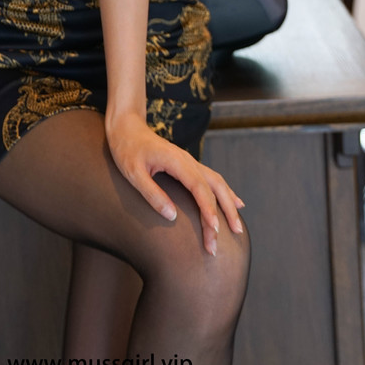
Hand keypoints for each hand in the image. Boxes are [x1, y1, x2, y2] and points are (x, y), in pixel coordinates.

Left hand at [105, 112, 244, 254]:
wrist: (127, 127)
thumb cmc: (126, 150)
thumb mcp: (133, 173)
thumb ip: (152, 193)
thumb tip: (172, 216)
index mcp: (176, 161)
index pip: (199, 188)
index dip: (208, 209)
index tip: (214, 230)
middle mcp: (187, 160)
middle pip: (215, 186)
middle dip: (225, 212)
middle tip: (230, 237)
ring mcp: (189, 162)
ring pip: (217, 182)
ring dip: (228, 204)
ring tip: (237, 227)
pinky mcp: (187, 165)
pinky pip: (212, 179)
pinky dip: (225, 193)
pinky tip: (234, 203)